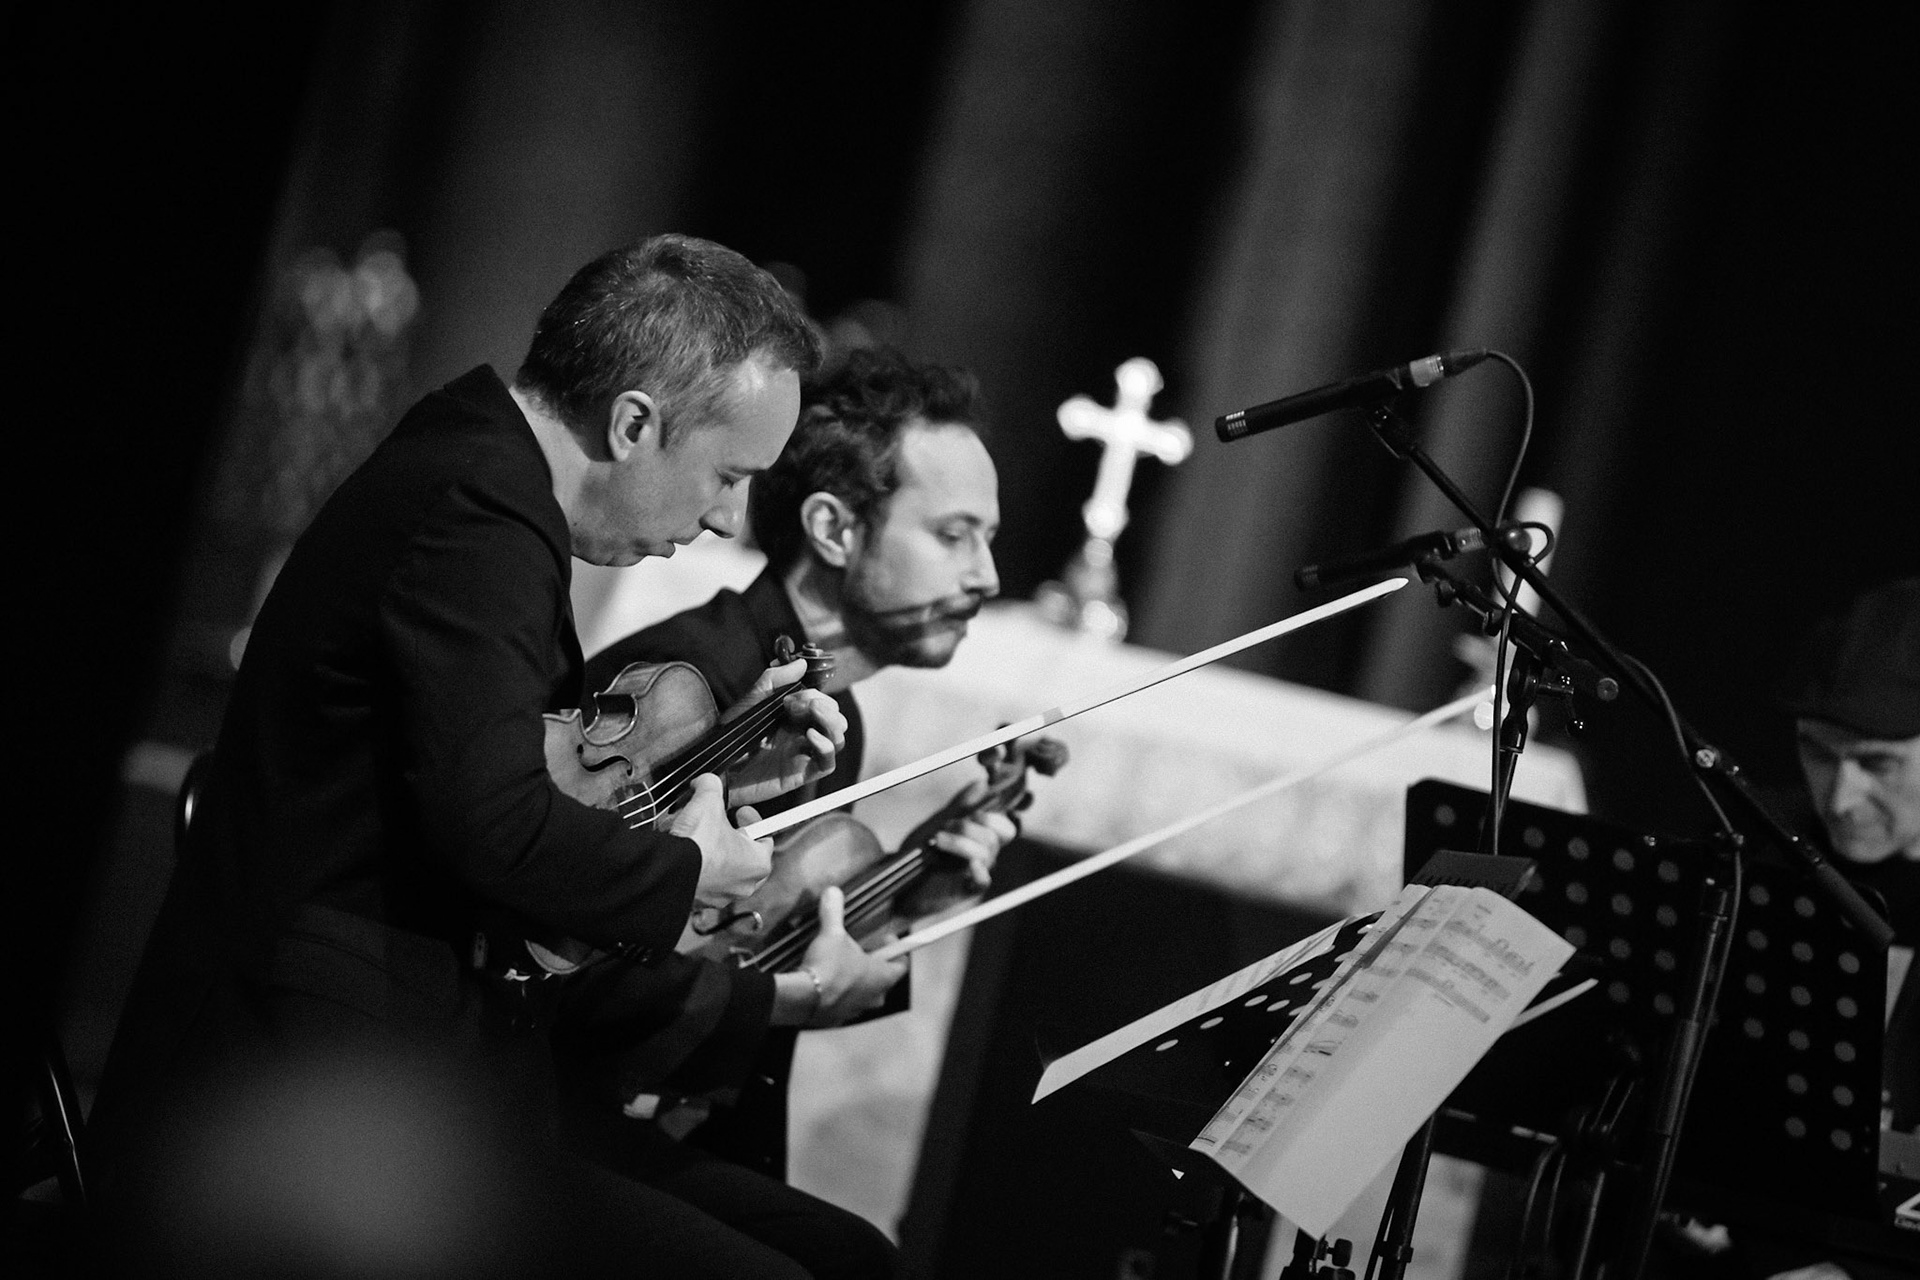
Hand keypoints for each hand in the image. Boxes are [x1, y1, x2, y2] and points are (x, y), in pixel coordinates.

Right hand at [668, 773, 771, 905]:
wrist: (669, 871)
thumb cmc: (698, 843)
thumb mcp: (708, 801)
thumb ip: (712, 786)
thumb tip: (706, 781)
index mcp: (758, 863)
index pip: (764, 839)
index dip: (752, 820)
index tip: (740, 812)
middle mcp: (744, 885)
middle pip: (743, 856)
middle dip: (731, 838)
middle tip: (721, 825)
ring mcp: (721, 897)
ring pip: (721, 870)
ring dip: (712, 852)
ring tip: (697, 836)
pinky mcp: (698, 902)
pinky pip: (701, 881)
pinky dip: (695, 867)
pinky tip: (684, 853)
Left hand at [722, 657, 846, 808]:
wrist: (718, 764)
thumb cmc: (731, 733)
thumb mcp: (752, 699)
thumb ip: (775, 678)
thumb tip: (802, 663)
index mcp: (794, 716)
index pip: (822, 702)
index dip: (814, 695)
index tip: (792, 697)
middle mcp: (802, 733)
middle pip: (835, 718)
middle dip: (825, 707)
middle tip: (800, 707)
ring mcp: (804, 753)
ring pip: (837, 738)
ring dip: (831, 723)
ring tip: (813, 715)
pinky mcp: (801, 773)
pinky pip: (827, 763)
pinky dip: (826, 747)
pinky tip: (811, 737)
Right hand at [771, 886, 905, 1027]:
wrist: (802, 1000)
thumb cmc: (827, 966)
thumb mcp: (832, 934)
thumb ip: (834, 912)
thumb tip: (833, 891)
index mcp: (882, 977)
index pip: (902, 964)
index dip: (896, 949)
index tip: (885, 937)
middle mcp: (874, 997)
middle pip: (883, 979)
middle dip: (874, 964)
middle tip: (862, 949)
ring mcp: (855, 1011)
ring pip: (863, 993)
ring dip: (856, 980)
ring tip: (841, 964)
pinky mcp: (835, 1019)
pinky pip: (843, 1004)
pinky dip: (839, 993)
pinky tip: (824, 981)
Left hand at [896, 773, 1017, 917]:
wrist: (903, 882)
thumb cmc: (924, 854)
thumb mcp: (941, 823)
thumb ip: (961, 806)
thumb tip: (981, 784)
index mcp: (981, 841)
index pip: (1005, 829)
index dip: (995, 818)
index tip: (972, 812)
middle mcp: (984, 857)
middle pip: (994, 837)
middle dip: (969, 826)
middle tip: (946, 825)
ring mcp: (976, 874)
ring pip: (985, 853)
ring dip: (960, 841)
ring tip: (937, 839)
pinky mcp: (966, 890)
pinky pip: (983, 881)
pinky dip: (979, 872)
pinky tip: (970, 865)